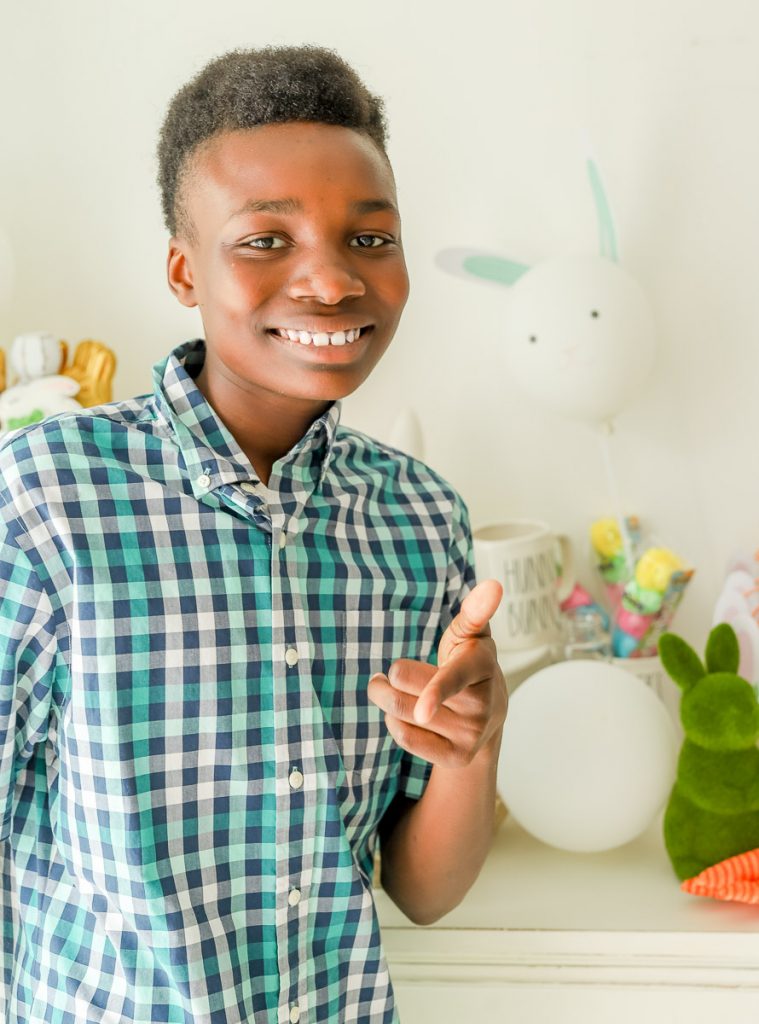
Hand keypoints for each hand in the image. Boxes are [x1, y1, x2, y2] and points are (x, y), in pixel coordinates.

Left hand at [367, 580, 507, 767]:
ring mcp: (471, 734)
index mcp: (482, 667)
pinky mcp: (457, 757)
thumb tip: (492, 585)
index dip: (436, 691)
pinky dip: (395, 723)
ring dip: (385, 697)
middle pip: (406, 689)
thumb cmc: (469, 664)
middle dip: (390, 678)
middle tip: (388, 673)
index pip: (453, 678)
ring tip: (386, 688)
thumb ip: (475, 611)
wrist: (489, 718)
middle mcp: (481, 705)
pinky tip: (405, 716)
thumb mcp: (471, 636)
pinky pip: (405, 738)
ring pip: (402, 713)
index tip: (423, 709)